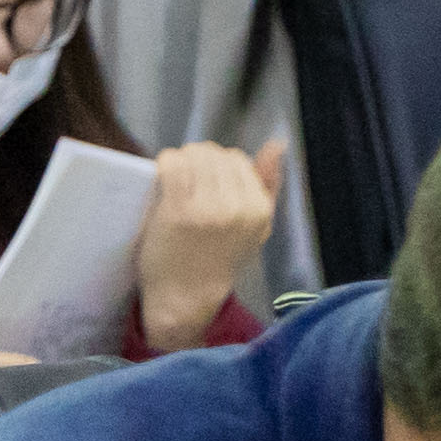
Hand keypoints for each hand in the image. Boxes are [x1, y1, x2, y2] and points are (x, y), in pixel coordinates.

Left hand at [132, 138, 289, 348]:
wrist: (187, 296)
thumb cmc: (219, 259)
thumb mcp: (256, 226)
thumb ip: (269, 186)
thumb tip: (278, 145)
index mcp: (259, 209)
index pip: (239, 160)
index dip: (219, 163)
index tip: (205, 176)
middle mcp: (238, 207)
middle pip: (215, 155)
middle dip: (198, 157)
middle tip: (186, 174)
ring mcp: (208, 209)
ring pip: (194, 156)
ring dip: (181, 158)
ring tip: (174, 173)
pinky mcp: (178, 211)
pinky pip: (173, 167)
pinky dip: (165, 162)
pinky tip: (162, 173)